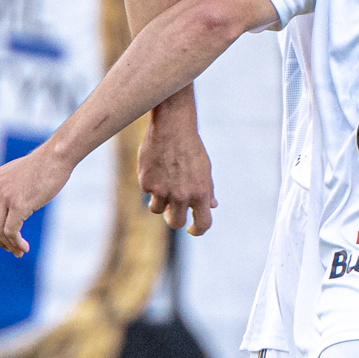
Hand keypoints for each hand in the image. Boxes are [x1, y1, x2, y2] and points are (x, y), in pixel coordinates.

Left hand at [0, 147, 72, 255]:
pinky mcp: (19, 204)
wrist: (56, 157)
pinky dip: (16, 243)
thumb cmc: (42, 165)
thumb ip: (5, 188)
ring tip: (20, 250)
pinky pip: (11, 231)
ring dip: (8, 244)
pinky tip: (24, 246)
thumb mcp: (14, 174)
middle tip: (11, 248)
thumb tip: (6, 209)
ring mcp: (4, 196)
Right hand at [137, 100, 217, 234]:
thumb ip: (207, 190)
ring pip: (157, 209)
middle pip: (175, 223)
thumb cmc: (191, 148)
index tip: (192, 229)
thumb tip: (212, 206)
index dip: (198, 230)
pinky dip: (151, 183)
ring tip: (164, 182)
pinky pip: (147, 192)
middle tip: (172, 212)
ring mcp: (162, 190)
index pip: (202, 223)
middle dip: (173, 219)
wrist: (172, 128)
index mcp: (200, 193)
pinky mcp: (146, 182)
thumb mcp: (205, 169)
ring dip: (160, 201)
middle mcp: (182, 195)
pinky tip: (156, 167)